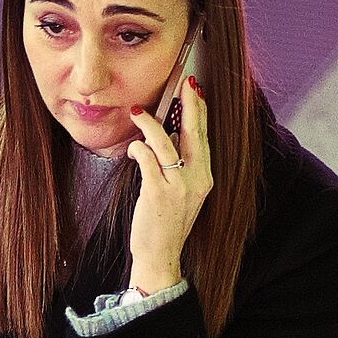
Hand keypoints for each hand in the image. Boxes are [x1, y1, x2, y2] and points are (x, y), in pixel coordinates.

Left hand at [124, 76, 209, 292]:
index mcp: (205, 178)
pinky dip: (139, 149)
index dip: (201, 111)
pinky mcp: (158, 192)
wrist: (161, 255)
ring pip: (167, 142)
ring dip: (151, 124)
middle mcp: (197, 179)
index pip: (205, 137)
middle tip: (185, 82)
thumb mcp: (182, 194)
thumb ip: (181, 168)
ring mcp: (179, 186)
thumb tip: (172, 138)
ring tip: (137, 112)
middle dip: (190, 104)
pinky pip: (148, 159)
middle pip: (196, 133)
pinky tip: (133, 147)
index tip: (196, 90)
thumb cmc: (166, 224)